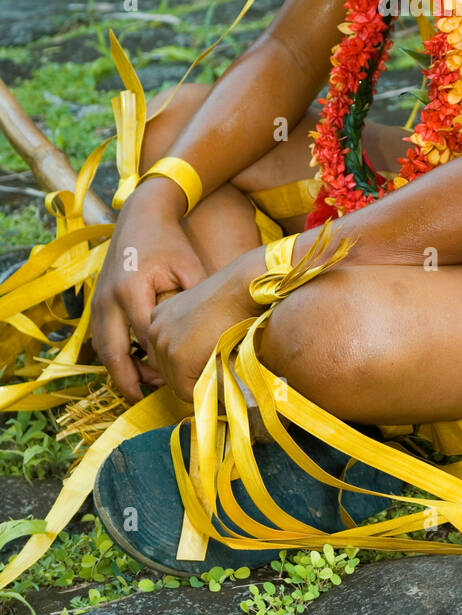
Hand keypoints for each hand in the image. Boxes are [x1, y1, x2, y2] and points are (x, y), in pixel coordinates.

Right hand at [91, 180, 207, 402]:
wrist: (141, 214)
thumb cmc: (170, 241)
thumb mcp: (189, 268)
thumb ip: (195, 302)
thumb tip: (212, 336)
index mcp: (132, 291)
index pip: (145, 340)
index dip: (160, 363)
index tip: (175, 381)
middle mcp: (108, 300)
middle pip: (114, 353)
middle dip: (129, 379)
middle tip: (146, 399)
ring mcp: (97, 301)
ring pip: (102, 349)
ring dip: (119, 369)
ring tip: (141, 386)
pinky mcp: (96, 301)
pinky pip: (100, 337)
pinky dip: (114, 354)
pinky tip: (134, 363)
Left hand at [147, 247, 266, 402]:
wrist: (242, 289)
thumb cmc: (231, 298)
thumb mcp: (201, 312)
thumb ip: (190, 333)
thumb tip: (196, 356)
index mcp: (159, 315)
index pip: (163, 354)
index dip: (186, 364)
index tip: (205, 360)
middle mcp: (155, 329)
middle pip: (165, 369)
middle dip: (188, 374)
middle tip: (214, 364)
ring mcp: (164, 344)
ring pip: (174, 382)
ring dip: (196, 380)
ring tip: (219, 364)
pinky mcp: (178, 358)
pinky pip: (185, 390)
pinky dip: (202, 389)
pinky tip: (219, 370)